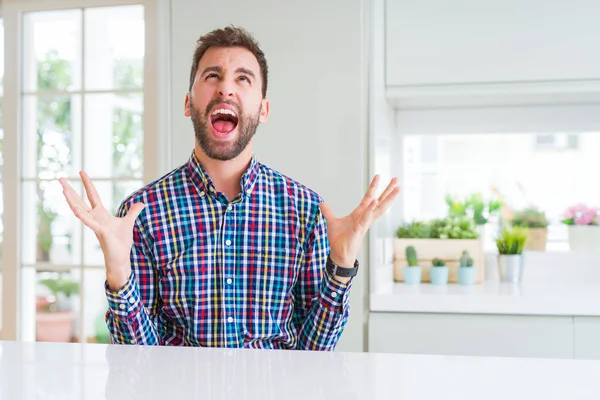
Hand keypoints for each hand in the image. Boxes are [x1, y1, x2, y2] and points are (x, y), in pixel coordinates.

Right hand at [59, 171, 144, 290]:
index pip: (93, 195)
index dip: (88, 184)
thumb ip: (133, 212)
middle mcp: (95, 218)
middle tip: (59, 178)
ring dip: (71, 200)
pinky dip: (82, 216)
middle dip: (70, 190)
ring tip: (63, 190)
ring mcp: (96, 225)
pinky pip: (89, 223)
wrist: (120, 258)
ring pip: (81, 210)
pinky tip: (75, 209)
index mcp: (101, 214)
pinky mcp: (100, 232)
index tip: (81, 171)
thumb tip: (141, 203)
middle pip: (80, 201)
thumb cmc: (121, 242)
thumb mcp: (128, 222)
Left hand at [319, 175, 399, 281]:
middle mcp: (365, 217)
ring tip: (395, 188)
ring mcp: (364, 223)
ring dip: (387, 198)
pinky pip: (366, 217)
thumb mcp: (332, 222)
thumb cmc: (339, 240)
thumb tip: (322, 203)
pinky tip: (375, 200)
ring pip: (378, 208)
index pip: (368, 198)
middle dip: (388, 190)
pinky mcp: (360, 229)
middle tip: (396, 180)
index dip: (373, 187)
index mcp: (359, 214)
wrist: (339, 254)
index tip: (378, 176)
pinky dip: (370, 209)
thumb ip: (328, 212)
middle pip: (379, 201)